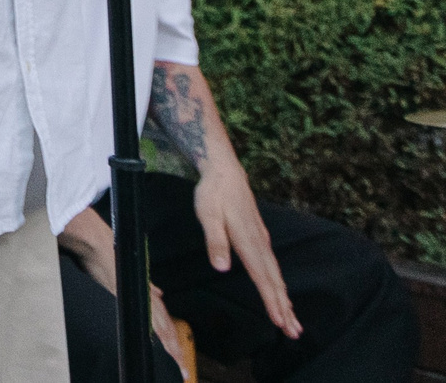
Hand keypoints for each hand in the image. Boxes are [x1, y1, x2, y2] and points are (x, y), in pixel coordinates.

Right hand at [62, 209, 196, 374]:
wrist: (94, 240)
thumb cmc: (108, 252)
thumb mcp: (128, 270)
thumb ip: (145, 285)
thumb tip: (158, 294)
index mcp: (145, 292)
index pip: (163, 322)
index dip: (172, 341)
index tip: (179, 358)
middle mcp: (145, 294)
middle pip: (165, 329)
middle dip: (175, 350)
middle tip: (184, 370)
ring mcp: (138, 295)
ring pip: (159, 326)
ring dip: (169, 346)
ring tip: (177, 363)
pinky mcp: (128, 294)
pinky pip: (146, 316)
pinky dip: (155, 331)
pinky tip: (161, 342)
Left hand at [194, 166, 302, 338]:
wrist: (225, 171)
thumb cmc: (213, 193)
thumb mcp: (207, 214)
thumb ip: (215, 241)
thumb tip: (220, 267)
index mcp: (247, 241)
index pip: (262, 277)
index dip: (271, 300)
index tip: (280, 321)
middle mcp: (259, 243)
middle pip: (274, 281)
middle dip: (284, 307)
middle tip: (294, 332)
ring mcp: (261, 240)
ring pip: (275, 274)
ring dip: (284, 298)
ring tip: (292, 320)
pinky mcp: (259, 237)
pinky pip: (272, 265)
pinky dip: (278, 283)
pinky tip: (279, 291)